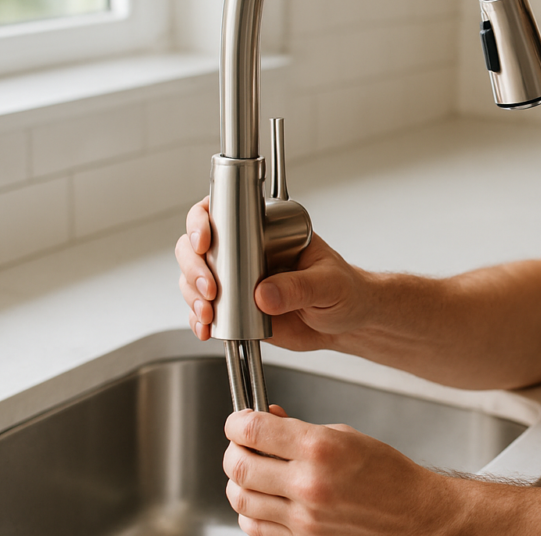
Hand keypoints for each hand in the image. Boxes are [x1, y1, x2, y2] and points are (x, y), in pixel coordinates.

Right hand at [175, 198, 374, 349]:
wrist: (348, 323)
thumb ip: (300, 287)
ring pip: (194, 278)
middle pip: (197, 246)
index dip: (203, 221)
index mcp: (268, 231)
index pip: (225, 212)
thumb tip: (264, 294)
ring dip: (193, 295)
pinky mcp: (236, 308)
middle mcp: (246, 251)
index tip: (204, 241)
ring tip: (208, 313)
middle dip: (194, 266)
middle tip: (210, 289)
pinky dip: (199, 320)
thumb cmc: (345, 291)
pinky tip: (206, 328)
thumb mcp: (329, 284)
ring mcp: (237, 280)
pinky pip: (206, 310)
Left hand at [223, 406, 464, 535]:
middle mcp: (308, 485)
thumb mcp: (346, 435)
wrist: (414, 513)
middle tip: (241, 444)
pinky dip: (248, 510)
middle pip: (240, 466)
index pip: (253, 431)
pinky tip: (261, 498)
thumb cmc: (389, 474)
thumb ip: (300, 429)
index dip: (236, 422)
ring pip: (240, 499)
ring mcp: (303, 518)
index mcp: (320, 449)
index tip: (238, 420)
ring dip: (237, 481)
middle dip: (233, 450)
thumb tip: (268, 419)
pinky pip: (254, 526)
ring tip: (250, 470)